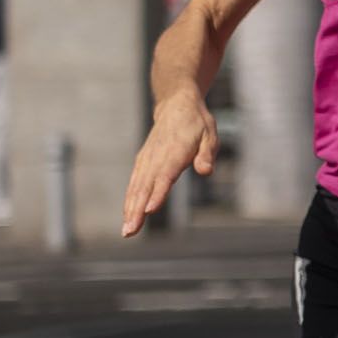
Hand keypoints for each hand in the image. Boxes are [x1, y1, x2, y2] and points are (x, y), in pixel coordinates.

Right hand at [120, 90, 216, 236]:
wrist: (176, 106)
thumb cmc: (197, 123)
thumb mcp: (210, 134)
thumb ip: (207, 154)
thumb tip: (205, 171)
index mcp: (174, 151)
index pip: (164, 176)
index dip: (157, 194)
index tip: (149, 211)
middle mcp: (156, 157)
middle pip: (145, 187)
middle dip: (136, 210)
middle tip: (130, 231)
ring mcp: (146, 160)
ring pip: (136, 188)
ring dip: (130, 210)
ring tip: (127, 231)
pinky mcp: (142, 163)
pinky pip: (134, 184)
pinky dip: (130, 200)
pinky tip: (128, 217)